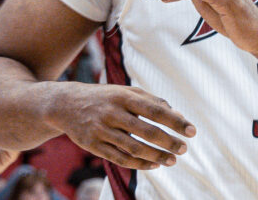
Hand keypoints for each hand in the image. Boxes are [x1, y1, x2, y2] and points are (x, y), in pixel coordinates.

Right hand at [49, 83, 195, 169]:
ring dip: (156, 156)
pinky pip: (120, 158)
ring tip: (172, 161)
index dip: (175, 121)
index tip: (192, 131)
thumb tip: (178, 115)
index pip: (155, 110)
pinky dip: (139, 164)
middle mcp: (112, 113)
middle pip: (146, 131)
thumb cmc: (105, 97)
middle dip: (168, 142)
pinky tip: (153, 165)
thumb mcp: (126, 92)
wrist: (66, 104)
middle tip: (183, 149)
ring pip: (134, 148)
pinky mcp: (93, 145)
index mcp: (123, 96)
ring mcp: (101, 130)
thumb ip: (152, 101)